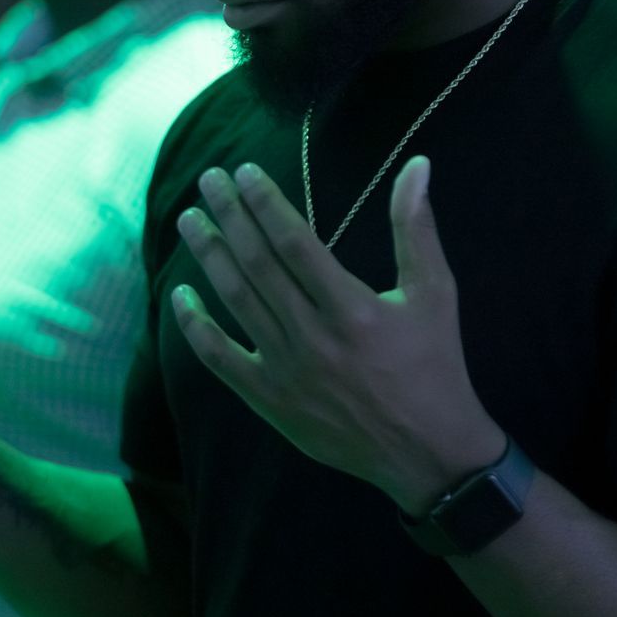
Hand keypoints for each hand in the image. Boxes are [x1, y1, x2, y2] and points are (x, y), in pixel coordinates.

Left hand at [172, 157, 503, 515]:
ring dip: (210, 257)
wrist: (427, 451)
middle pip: (258, 264)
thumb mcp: (435, 292)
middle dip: (230, 217)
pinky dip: (197, 327)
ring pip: (237, 302)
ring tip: (190, 220)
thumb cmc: (434, 364)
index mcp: (352, 309)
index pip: (295, 242)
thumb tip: (417, 165)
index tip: (245, 173)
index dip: (266, 204)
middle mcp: (313, 337)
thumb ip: (415, 227)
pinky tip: (181, 295)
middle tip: (209, 180)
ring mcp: (286, 371)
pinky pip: (221, 359)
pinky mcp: (270, 400)